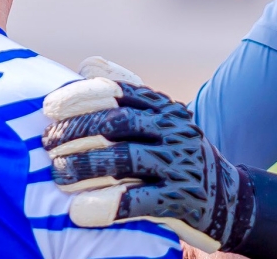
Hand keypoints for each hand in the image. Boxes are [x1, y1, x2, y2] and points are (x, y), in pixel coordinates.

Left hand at [42, 75, 276, 258]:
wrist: (229, 195)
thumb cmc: (174, 152)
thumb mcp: (156, 117)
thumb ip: (123, 91)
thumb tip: (85, 64)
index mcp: (160, 106)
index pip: (117, 91)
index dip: (80, 96)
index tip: (49, 107)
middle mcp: (171, 129)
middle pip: (116, 124)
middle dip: (75, 133)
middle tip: (47, 145)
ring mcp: (178, 163)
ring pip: (125, 161)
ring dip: (84, 167)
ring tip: (57, 176)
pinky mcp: (182, 200)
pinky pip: (140, 202)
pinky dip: (107, 207)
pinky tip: (78, 212)